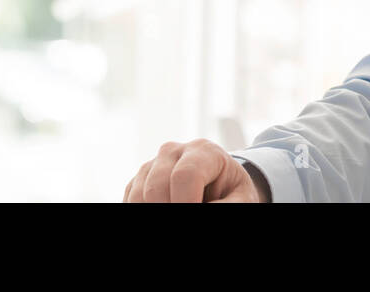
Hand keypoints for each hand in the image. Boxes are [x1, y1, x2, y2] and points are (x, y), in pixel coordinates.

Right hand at [123, 139, 268, 202]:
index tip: (195, 210)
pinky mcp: (138, 181)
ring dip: (152, 209)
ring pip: (139, 194)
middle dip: (168, 208)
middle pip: (157, 186)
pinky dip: (141, 209)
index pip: (186, 175)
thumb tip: (202, 207)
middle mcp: (173, 151)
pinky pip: (130, 200)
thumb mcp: (239, 198)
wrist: (219, 187)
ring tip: (177, 210)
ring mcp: (152, 164)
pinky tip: (161, 209)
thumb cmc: (231, 193)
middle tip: (181, 218)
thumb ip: (225, 206)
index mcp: (204, 151)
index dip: (186, 202)